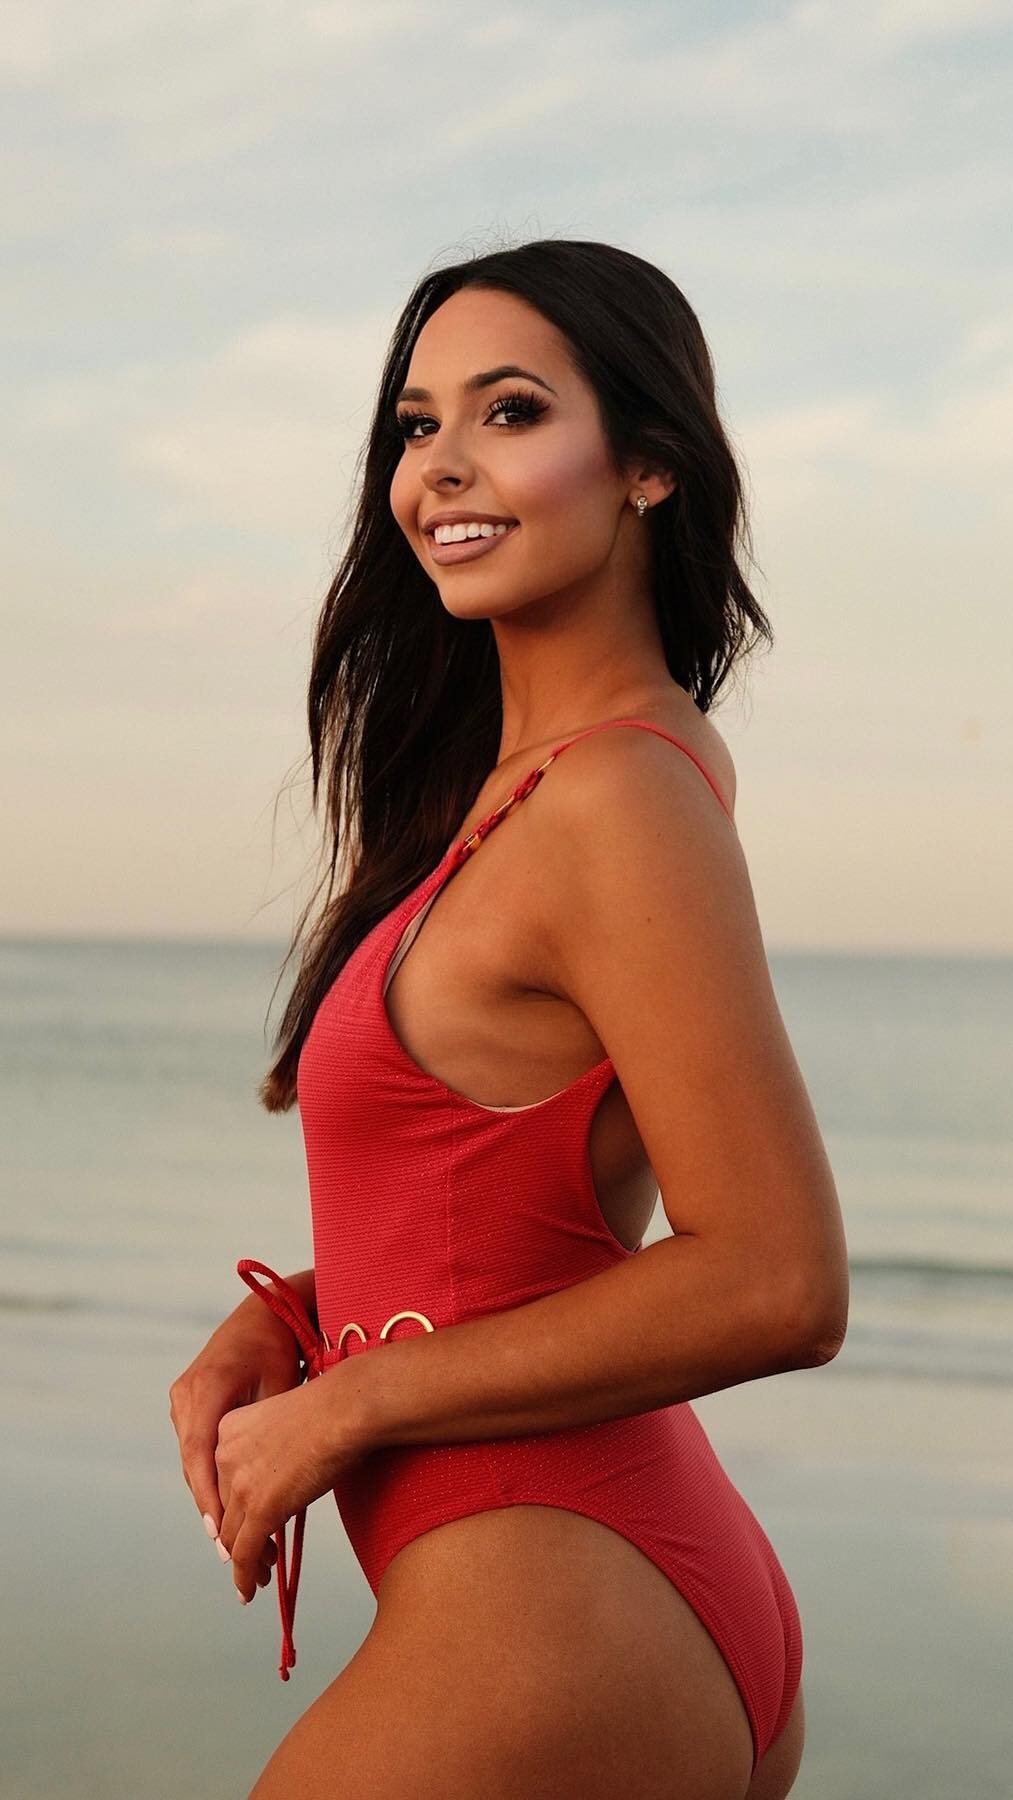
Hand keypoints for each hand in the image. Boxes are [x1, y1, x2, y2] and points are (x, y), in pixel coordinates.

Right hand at [169, 1304, 301, 1589]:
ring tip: (232, 1544)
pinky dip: (211, 1479)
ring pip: (194, 1462)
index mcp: (206, 1388)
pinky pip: (197, 1449)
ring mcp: (183, 1400)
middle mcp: (186, 1396)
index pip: (199, 1453)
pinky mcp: (190, 1405)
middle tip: (232, 1555)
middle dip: (212, 1510)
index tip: (221, 1534)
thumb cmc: (280, 1345)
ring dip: (211, 1499)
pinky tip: (227, 1511)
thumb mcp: (280, 1384)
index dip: (209, 1497)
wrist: (264, 1310)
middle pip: (194, 1465)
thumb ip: (269, 1431)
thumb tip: (275, 1485)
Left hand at [213, 1362, 367, 1602]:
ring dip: (244, 1561)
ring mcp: (240, 1484)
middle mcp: (224, 1456)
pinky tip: (249, 1590)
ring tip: (257, 1577)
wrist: (344, 1409)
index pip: (223, 1480)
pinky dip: (244, 1576)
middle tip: (253, 1557)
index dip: (234, 1509)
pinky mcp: (260, 1509)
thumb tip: (282, 1479)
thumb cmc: (331, 1409)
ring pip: (231, 1537)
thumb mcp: (285, 1422)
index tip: (242, 1525)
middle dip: (237, 1536)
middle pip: (225, 1510)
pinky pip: (244, 1553)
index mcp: (228, 1429)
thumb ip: (272, 1449)